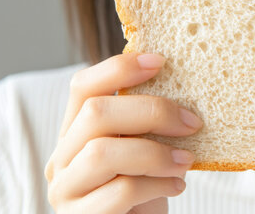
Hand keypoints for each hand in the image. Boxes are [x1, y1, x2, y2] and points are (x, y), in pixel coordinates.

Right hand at [44, 53, 203, 213]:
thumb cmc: (144, 189)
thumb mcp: (144, 148)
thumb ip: (145, 122)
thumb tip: (182, 86)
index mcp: (75, 131)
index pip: (83, 86)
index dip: (119, 68)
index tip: (161, 61)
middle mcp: (62, 157)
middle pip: (96, 113)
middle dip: (151, 112)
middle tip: (192, 122)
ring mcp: (66, 189)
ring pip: (103, 153)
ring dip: (155, 153)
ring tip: (186, 161)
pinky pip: (119, 192)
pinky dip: (156, 185)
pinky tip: (176, 186)